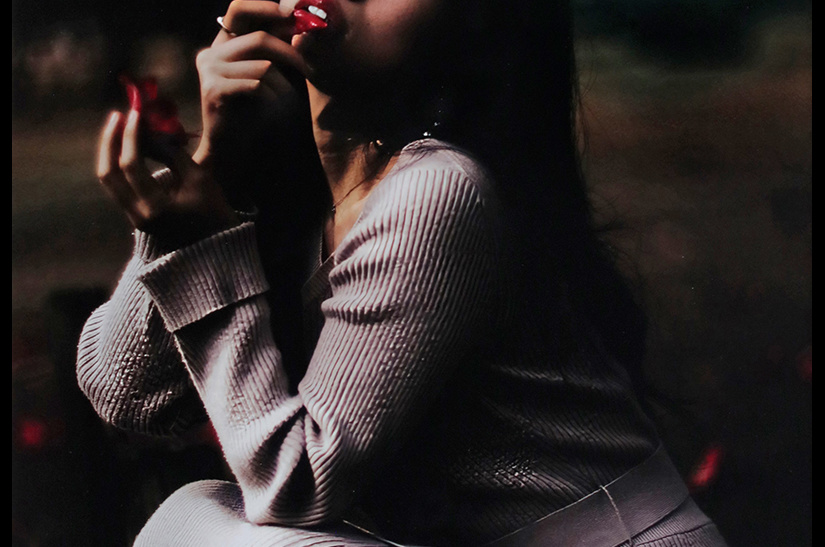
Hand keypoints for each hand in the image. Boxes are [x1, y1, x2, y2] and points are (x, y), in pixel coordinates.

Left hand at [97, 108, 238, 246]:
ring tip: (121, 127)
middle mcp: (137, 215)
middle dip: (111, 141)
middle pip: (108, 174)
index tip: (135, 113)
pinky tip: (131, 147)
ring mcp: (134, 218)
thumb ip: (172, 153)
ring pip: (110, 180)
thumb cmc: (215, 213)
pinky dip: (121, 164)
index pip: (131, 165)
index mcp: (155, 208)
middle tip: (118, 116)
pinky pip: (120, 186)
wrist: (217, 250)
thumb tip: (151, 132)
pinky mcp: (136, 216)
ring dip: (112, 151)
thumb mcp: (199, 178)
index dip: (131, 136)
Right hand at [193, 0, 307, 163]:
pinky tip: (275, 111)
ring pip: (262, 65)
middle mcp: (212, 52)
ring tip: (289, 103)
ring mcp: (209, 70)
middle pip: (258, 37)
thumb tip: (300, 26)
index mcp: (223, 45)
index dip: (264, 6)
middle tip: (309, 68)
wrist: (230, 149)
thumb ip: (277, 51)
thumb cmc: (253, 114)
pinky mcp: (213, 89)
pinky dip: (273, 98)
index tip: (291, 13)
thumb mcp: (268, 76)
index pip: (238, 9)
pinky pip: (256, 85)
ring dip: (284, 86)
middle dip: (289, 53)